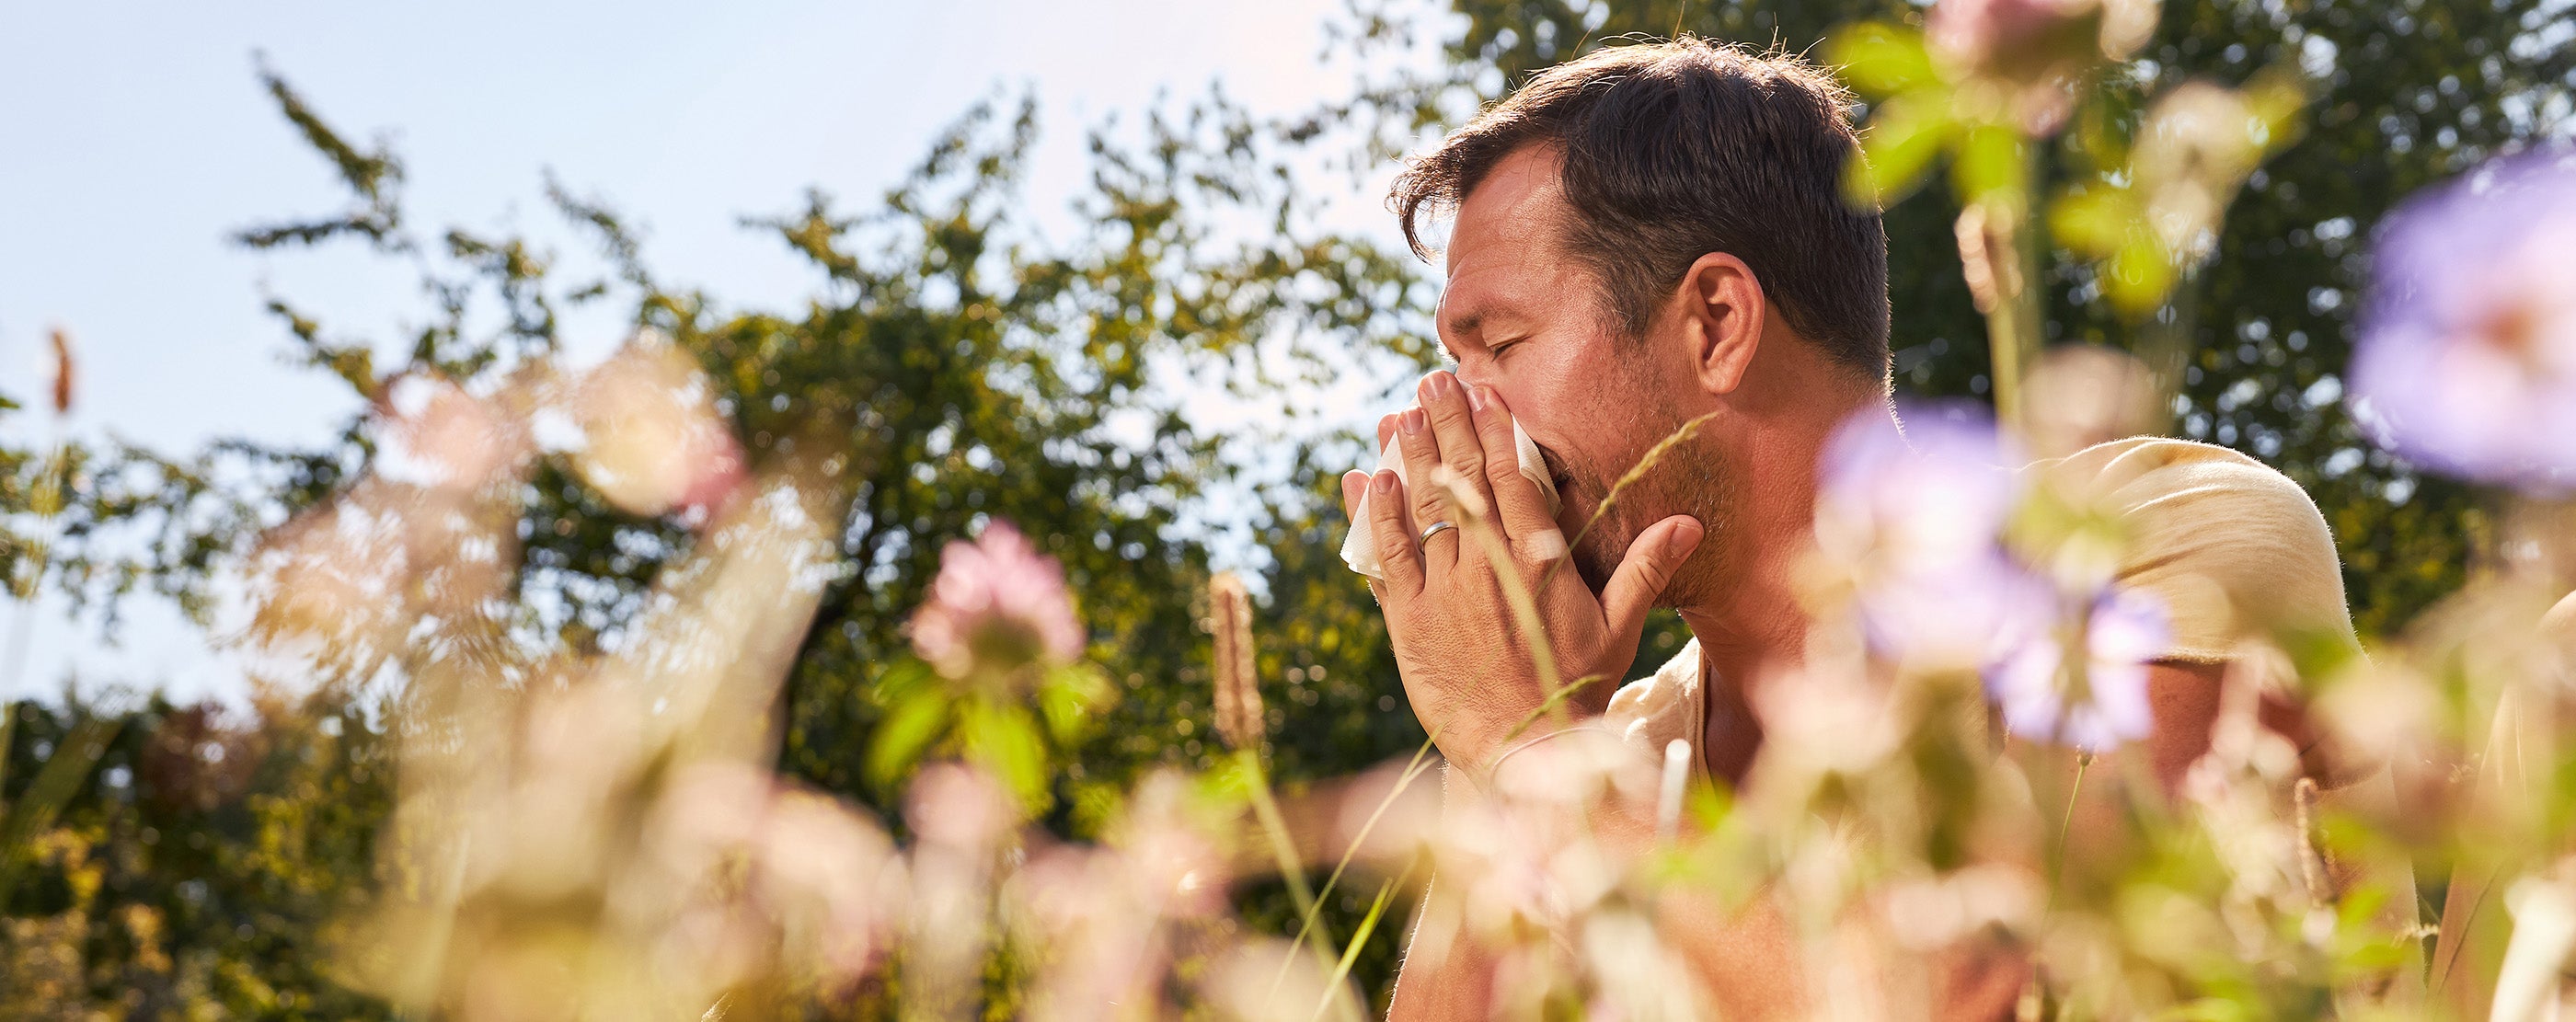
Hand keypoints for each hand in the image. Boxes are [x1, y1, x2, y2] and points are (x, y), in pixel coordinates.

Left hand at [1341, 371, 1703, 778]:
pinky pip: (1387, 558)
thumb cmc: (1578, 688)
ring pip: (1420, 510)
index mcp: (1539, 560)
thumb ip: (1645, 568)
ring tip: (1395, 414)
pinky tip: (1364, 479)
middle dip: (1445, 425)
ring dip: (1406, 458)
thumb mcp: (1620, 626)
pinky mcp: (1408, 620)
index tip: (1483, 392)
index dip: (1495, 432)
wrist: (1527, 749)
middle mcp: (1488, 565)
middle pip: (1462, 480)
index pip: (1514, 479)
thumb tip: (1690, 522)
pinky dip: (1374, 518)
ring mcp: (1444, 590)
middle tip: (1431, 381)